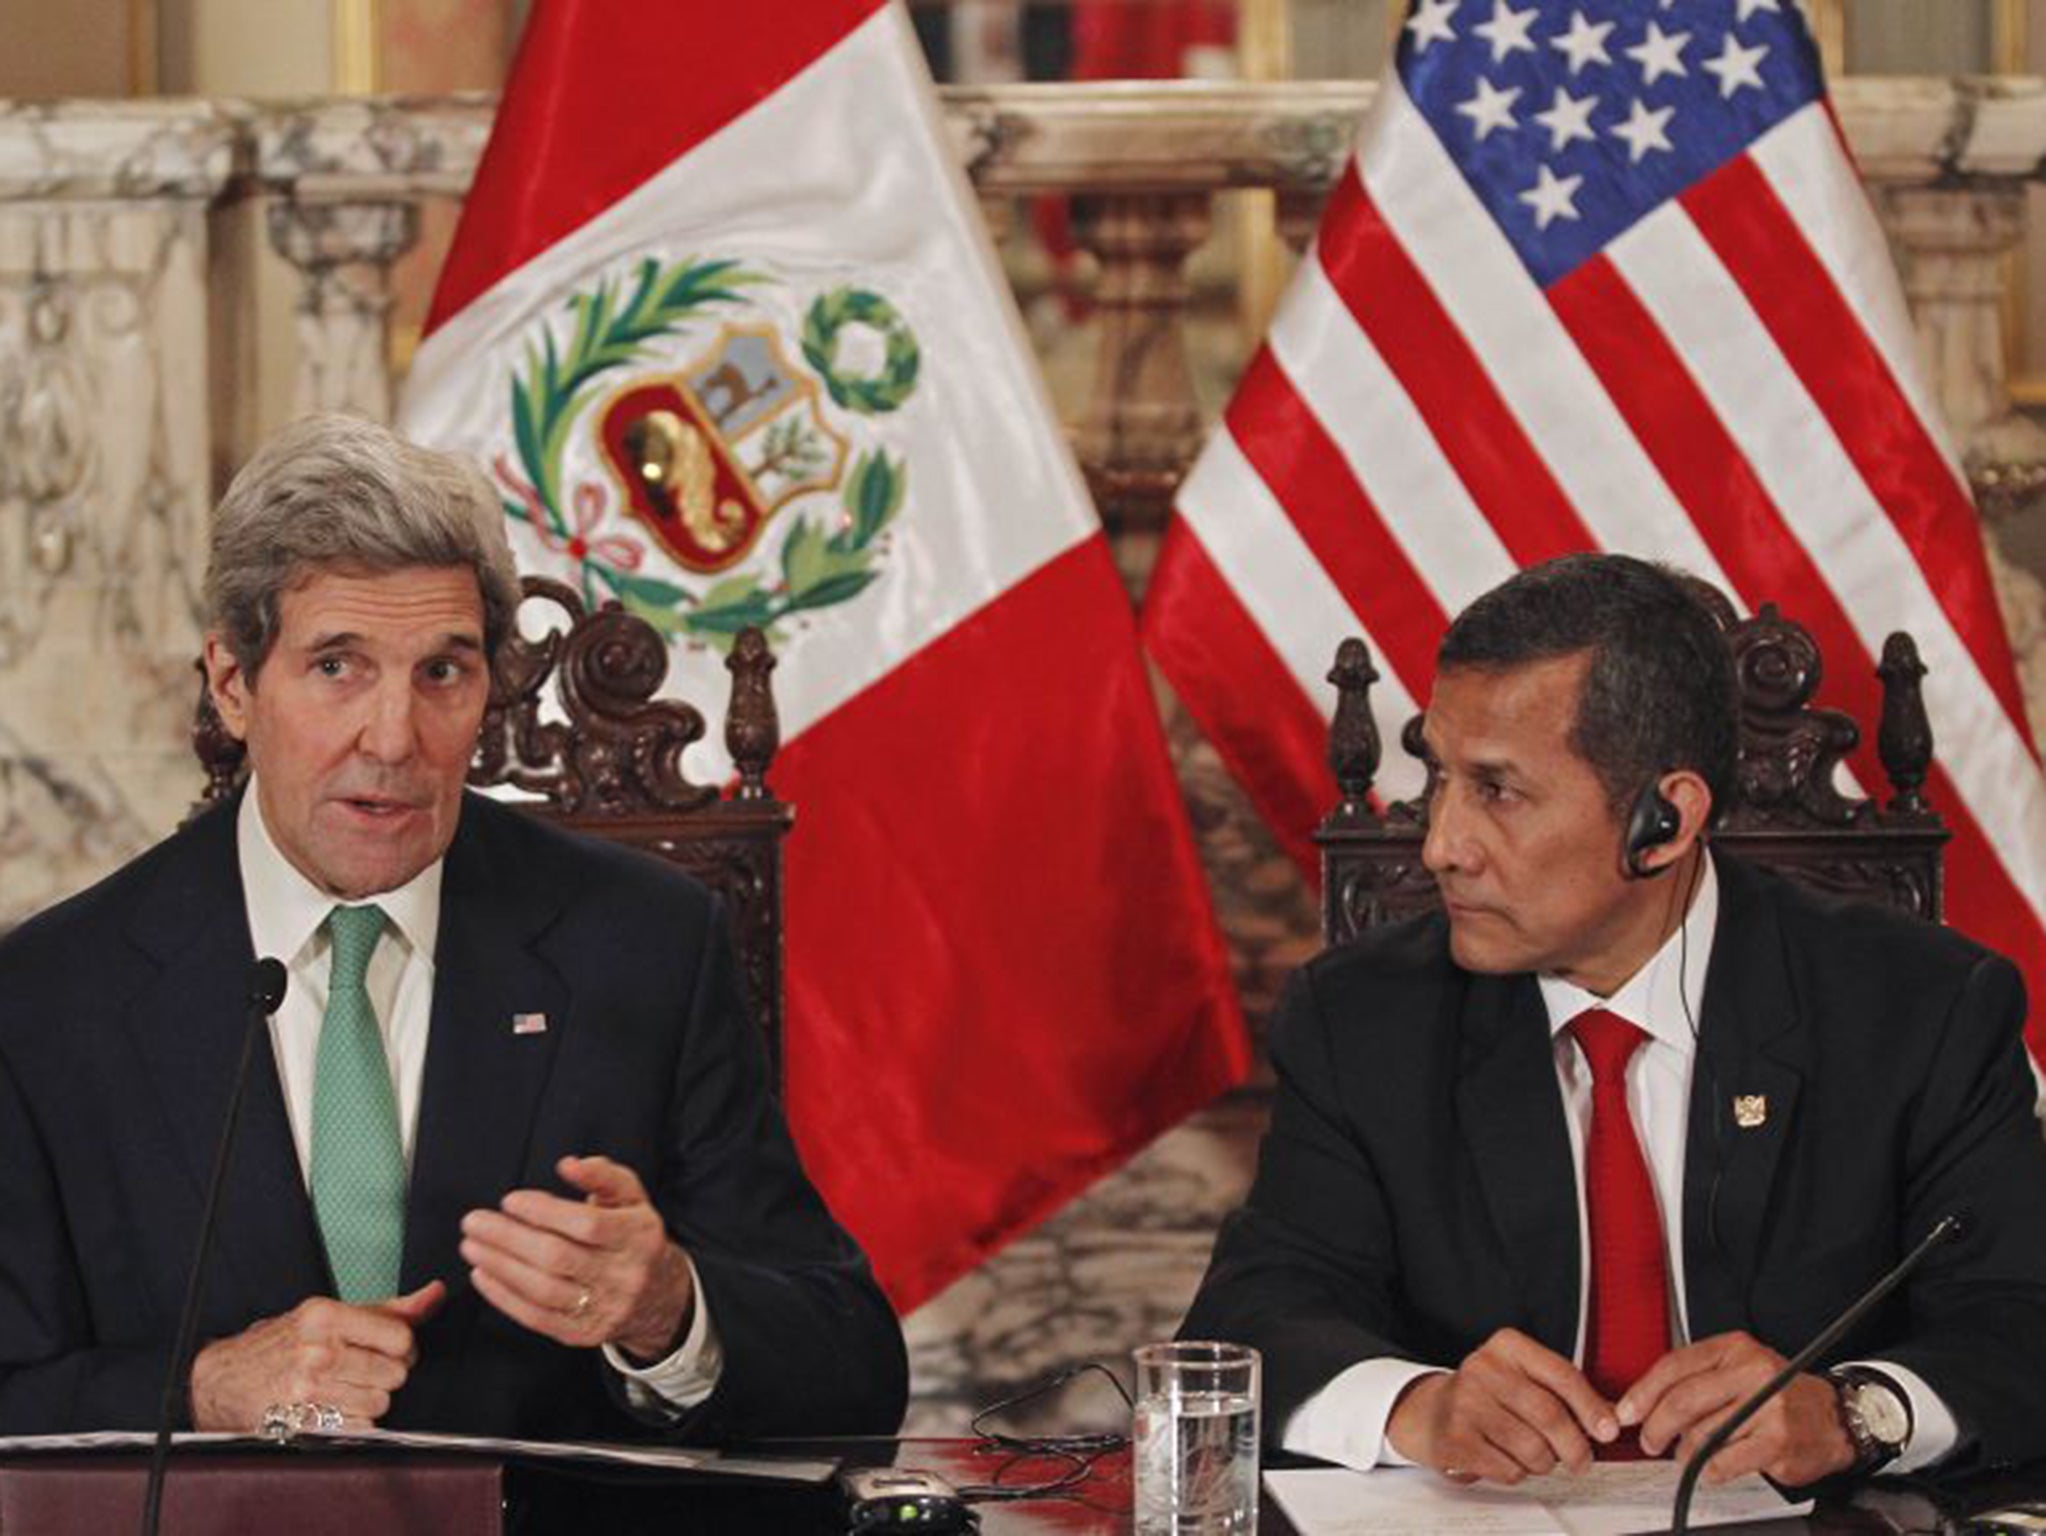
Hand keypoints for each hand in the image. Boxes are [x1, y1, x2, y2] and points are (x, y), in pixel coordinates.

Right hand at [187, 1281, 444, 1430]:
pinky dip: (354, 1422)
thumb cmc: (283, 1343)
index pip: (401, 1337)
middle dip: (385, 1374)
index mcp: (325, 1316)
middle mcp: (316, 1351)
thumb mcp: (331, 1314)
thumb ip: (389, 1308)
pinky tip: (332, 1408)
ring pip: (380, 1403)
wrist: (225, 1381)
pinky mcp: (303, 1423)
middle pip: (395, 1373)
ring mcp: (307, 1390)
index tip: (387, 1348)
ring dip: (369, 1400)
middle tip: (359, 1370)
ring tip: (342, 1389)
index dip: (403, 1347)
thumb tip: (436, 1293)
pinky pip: (360, 1428)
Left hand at [460, 1154, 694, 1360]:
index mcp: (639, 1236)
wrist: (658, 1297)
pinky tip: (482, 1274)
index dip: (545, 1211)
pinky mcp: (582, 1334)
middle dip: (508, 1238)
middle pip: (558, 1257)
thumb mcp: (631, 1198)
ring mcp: (604, 1309)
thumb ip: (603, 1175)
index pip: (587, 1225)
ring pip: (543, 1289)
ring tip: (471, 1246)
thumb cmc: (632, 1236)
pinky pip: (536, 1317)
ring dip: (499, 1266)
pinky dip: (503, 1296)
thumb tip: (568, 1165)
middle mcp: (624, 1275)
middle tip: (473, 1222)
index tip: (510, 1200)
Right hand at [1386, 1328, 1619, 1483]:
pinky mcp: (1456, 1438)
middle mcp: (1483, 1368)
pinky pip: (1509, 1469)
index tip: (1609, 1431)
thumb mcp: (1524, 1378)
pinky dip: (1519, 1473)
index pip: (1561, 1374)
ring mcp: (1465, 1403)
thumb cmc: (1489, 1397)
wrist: (1430, 1412)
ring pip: (1532, 1448)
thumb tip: (1612, 1419)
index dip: (1591, 1406)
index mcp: (1507, 1347)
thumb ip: (1565, 1393)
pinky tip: (1508, 1459)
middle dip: (1575, 1447)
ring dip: (1545, 1463)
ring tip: (1538, 1457)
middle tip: (1582, 1462)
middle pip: (1549, 1415)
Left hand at [1619, 1331, 1855, 1485]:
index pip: (1675, 1365)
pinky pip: (1723, 1462)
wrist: (1836, 1417)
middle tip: (1649, 1440)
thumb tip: (1646, 1401)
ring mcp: (1767, 1408)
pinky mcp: (1776, 1442)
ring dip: (1684, 1452)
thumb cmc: (1781, 1393)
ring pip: (1701, 1434)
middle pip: (1683, 1400)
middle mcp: (1751, 1372)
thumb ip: (1699, 1377)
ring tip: (1686, 1454)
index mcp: (1735, 1348)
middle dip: (1656, 1426)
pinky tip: (1710, 1468)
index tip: (1627, 1411)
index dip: (1643, 1392)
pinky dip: (1708, 1470)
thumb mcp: (1741, 1367)